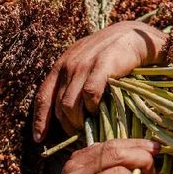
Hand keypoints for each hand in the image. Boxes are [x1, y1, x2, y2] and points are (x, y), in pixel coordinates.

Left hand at [33, 21, 166, 141]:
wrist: (134, 35)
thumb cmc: (110, 55)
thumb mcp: (85, 66)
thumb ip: (74, 84)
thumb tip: (67, 113)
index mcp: (61, 65)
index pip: (43, 96)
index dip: (39, 119)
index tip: (38, 138)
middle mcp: (68, 64)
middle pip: (58, 106)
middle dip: (67, 125)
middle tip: (79, 133)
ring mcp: (83, 64)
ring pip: (70, 104)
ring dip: (78, 120)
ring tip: (89, 126)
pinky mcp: (101, 65)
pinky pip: (89, 94)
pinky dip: (92, 107)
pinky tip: (99, 110)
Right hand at [40, 138, 159, 173]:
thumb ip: (109, 172)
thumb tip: (145, 160)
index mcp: (79, 161)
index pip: (113, 143)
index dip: (138, 145)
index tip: (156, 150)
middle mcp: (74, 170)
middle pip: (116, 152)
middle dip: (142, 159)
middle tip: (154, 173)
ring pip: (117, 172)